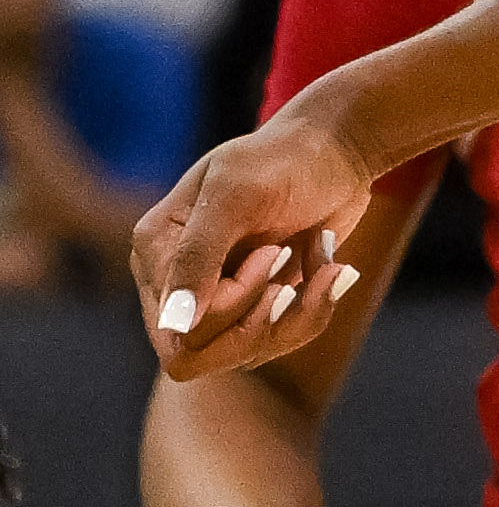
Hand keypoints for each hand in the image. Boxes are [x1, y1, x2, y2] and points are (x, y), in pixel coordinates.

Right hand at [132, 111, 377, 379]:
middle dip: (265, 319)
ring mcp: (218, 297)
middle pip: (206, 353)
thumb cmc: (281, 163)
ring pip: (251, 352)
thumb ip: (197, 258)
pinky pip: (284, 339)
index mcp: (156, 252)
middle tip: (291, 260)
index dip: (232, 307)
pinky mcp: (259, 304)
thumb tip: (175, 324)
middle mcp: (177, 281)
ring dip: (301, 313)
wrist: (334, 153)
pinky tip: (332, 267)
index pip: (180, 331)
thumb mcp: (236, 199)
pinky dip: (317, 306)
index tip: (271, 254)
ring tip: (325, 264)